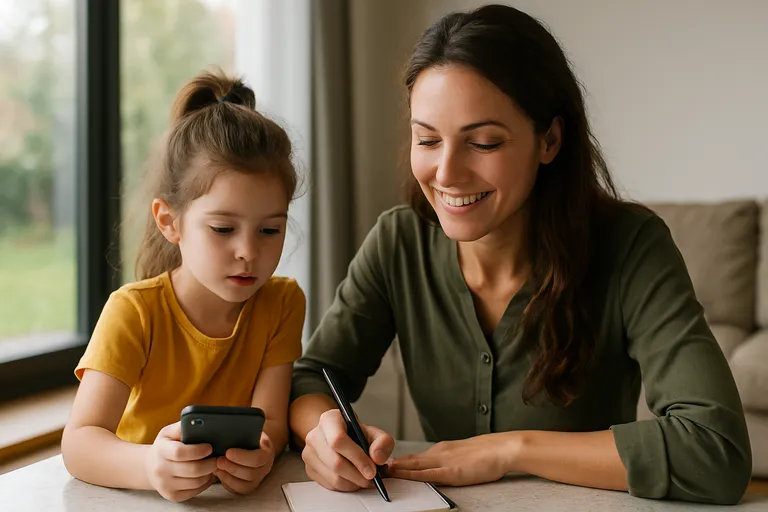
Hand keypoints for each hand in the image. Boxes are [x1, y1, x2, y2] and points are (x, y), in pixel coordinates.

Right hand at [145, 422, 217, 501]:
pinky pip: (195, 491)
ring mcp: (165, 485)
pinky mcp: (172, 496)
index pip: (180, 452)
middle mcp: (160, 470)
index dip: (198, 450)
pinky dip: (205, 483)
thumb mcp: (169, 432)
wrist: (150, 467)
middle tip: (218, 457)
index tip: (210, 447)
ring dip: (209, 473)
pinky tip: (206, 474)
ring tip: (212, 464)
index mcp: (161, 451)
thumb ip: (183, 426)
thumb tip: (200, 421)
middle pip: (193, 469)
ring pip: (196, 481)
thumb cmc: (165, 446)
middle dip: (210, 463)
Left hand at [215, 431, 275, 494]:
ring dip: (228, 477)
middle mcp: (265, 467)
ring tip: (217, 467)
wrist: (254, 445)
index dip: (242, 457)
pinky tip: (220, 474)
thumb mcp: (250, 431)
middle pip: (251, 473)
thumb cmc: (249, 437)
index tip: (228, 452)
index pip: (258, 458)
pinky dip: (227, 483)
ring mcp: (258, 479)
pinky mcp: (249, 486)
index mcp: (267, 452)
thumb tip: (231, 428)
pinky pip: (238, 490)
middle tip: (218, 460)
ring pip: (244, 485)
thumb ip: (244, 431)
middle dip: (232, 467)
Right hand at [301, 409, 394, 491]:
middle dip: (358, 475)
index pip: (338, 440)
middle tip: (372, 478)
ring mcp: (309, 453)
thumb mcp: (374, 433)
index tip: (372, 470)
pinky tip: (353, 479)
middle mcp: (314, 435)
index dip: (357, 457)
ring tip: (364, 478)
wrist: (339, 437)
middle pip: (335, 462)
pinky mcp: (309, 469)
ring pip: (333, 477)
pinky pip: (329, 485)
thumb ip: (382, 442)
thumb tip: (377, 458)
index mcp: (329, 420)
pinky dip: (345, 487)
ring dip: (353, 483)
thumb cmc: (356, 434)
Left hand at [387, 433, 517, 485]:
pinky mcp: (451, 471)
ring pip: (414, 466)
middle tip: (374, 468)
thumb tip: (440, 466)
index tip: (385, 465)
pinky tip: (402, 477)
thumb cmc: (488, 453)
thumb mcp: (464, 453)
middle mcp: (439, 453)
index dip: (400, 461)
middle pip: (410, 460)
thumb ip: (450, 459)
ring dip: (397, 469)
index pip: (416, 457)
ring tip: (381, 472)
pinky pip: (427, 474)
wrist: (502, 448)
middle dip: (392, 465)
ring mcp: (444, 461)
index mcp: (442, 449)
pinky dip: (412, 476)